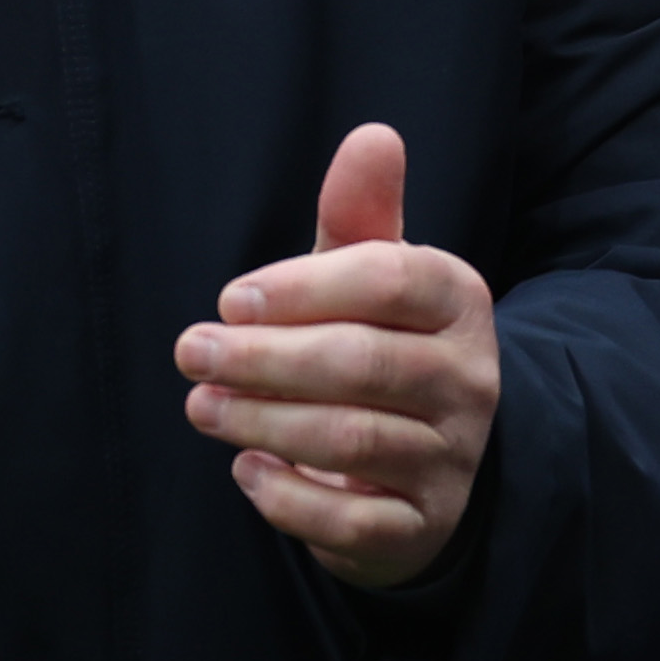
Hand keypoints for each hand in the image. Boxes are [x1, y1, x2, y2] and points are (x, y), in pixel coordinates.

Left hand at [176, 123, 499, 592]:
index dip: (303, 287)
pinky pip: (353, 519)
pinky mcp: (423, 525)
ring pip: (352, 439)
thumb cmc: (380, 342)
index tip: (231, 300)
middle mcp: (469, 378)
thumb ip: (362, 212)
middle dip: (263, 359)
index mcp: (459, 300)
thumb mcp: (372, 276)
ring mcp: (452, 456)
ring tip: (201, 406)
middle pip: (362, 363)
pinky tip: (246, 468)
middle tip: (190, 352)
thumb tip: (373, 135)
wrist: (430, 459)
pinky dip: (289, 496)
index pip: (389, 280)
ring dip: (261, 421)